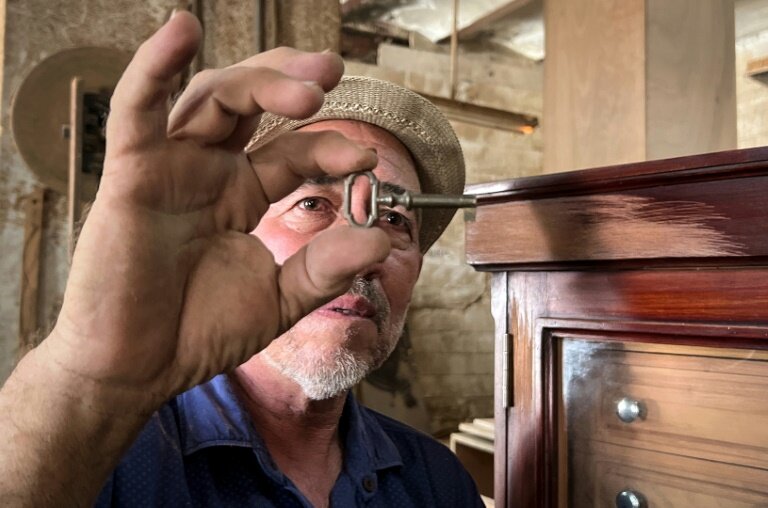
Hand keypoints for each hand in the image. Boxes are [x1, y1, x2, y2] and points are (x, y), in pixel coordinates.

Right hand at [44, 11, 390, 410]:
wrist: (137, 370)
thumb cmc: (198, 332)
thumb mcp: (280, 299)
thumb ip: (327, 269)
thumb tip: (383, 242)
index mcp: (242, 195)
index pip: (293, 153)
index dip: (330, 147)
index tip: (367, 156)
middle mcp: (209, 173)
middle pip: (251, 106)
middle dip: (292, 84)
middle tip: (333, 72)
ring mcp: (171, 170)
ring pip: (209, 99)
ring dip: (255, 79)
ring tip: (306, 83)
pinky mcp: (132, 175)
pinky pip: (137, 111)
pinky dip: (154, 68)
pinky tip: (181, 31)